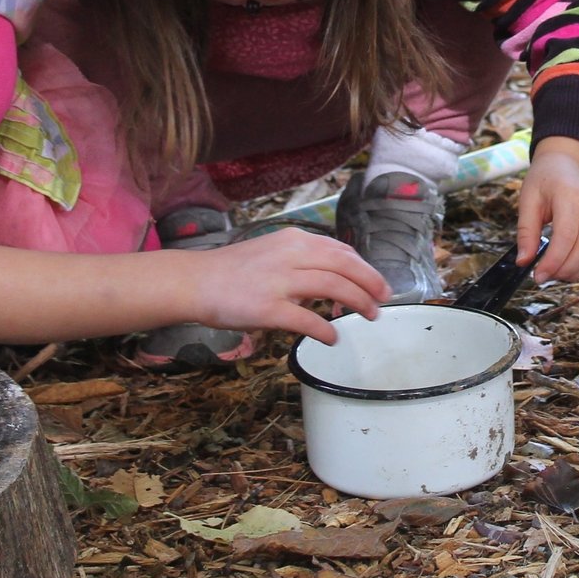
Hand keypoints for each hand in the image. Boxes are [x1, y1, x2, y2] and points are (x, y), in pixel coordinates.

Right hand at [176, 228, 390, 344]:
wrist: (195, 281)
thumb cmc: (234, 271)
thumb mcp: (273, 252)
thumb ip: (302, 262)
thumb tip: (333, 284)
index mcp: (294, 240)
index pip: (341, 250)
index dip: (365, 268)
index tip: (378, 283)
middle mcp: (290, 255)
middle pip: (344, 266)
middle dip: (370, 283)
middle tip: (383, 301)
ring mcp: (279, 281)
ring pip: (333, 287)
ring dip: (356, 303)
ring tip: (368, 316)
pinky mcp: (267, 308)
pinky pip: (306, 319)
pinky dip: (325, 329)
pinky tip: (332, 338)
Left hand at [517, 136, 578, 281]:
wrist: (569, 163)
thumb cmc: (545, 180)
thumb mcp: (528, 199)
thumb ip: (526, 231)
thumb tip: (523, 262)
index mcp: (570, 196)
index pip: (567, 236)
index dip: (553, 261)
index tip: (537, 276)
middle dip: (564, 270)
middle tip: (543, 277)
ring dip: (576, 273)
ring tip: (555, 275)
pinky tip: (568, 269)